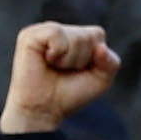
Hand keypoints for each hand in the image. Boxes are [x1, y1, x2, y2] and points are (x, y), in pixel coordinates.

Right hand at [2, 24, 120, 134]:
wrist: (44, 109)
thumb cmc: (71, 93)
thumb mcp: (101, 79)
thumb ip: (111, 62)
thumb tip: (100, 47)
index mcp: (76, 36)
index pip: (97, 34)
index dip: (94, 57)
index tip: (79, 70)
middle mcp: (60, 30)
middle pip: (88, 35)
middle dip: (82, 59)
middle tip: (64, 70)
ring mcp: (43, 31)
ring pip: (75, 36)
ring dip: (70, 59)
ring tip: (55, 67)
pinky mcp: (29, 35)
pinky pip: (55, 33)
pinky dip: (57, 52)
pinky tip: (46, 60)